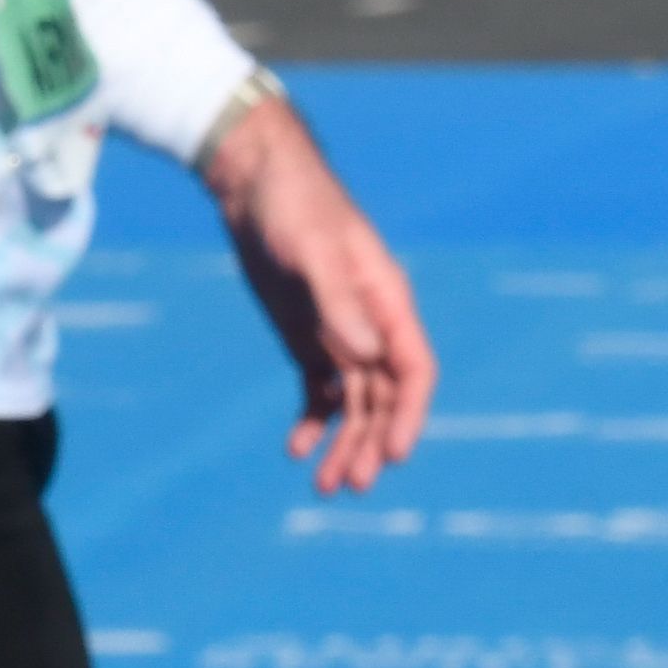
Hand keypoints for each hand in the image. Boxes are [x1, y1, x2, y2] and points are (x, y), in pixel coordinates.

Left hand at [198, 90, 434, 494]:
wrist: (254, 181)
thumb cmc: (291, 205)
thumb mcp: (312, 251)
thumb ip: (338, 302)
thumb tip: (364, 354)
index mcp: (388, 303)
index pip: (413, 372)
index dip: (407, 416)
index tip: (391, 454)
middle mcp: (371, 324)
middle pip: (383, 399)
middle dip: (370, 443)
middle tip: (349, 485)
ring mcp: (340, 332)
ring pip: (353, 403)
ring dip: (343, 442)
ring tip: (323, 486)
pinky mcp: (308, 336)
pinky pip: (320, 389)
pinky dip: (312, 418)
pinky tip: (295, 448)